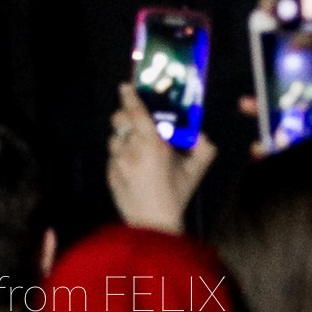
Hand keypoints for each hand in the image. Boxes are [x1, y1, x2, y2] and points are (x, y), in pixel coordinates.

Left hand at [107, 84, 216, 233]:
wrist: (153, 225)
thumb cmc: (175, 196)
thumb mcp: (193, 173)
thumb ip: (203, 151)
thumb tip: (203, 135)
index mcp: (152, 145)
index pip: (136, 113)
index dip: (129, 97)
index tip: (125, 86)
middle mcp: (131, 149)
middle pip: (119, 120)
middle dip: (124, 116)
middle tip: (133, 119)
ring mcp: (117, 161)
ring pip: (114, 138)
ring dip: (123, 138)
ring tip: (136, 150)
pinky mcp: (108, 172)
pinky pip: (112, 156)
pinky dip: (120, 156)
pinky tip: (132, 167)